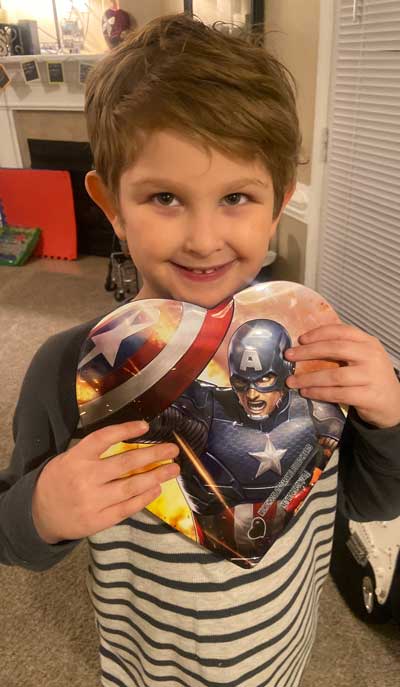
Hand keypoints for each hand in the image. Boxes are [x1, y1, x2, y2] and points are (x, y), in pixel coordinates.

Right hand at [32, 421, 179, 543]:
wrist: (39, 514)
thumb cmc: (59, 481)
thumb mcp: (68, 459)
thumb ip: (93, 453)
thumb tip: (129, 441)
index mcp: (76, 458)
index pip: (104, 438)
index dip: (125, 430)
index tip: (146, 425)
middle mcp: (85, 478)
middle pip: (125, 463)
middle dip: (153, 454)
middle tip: (172, 450)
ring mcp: (92, 501)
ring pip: (131, 486)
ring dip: (155, 476)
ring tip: (172, 469)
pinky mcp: (98, 520)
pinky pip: (126, 508)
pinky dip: (144, 498)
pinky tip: (156, 489)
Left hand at [284, 323, 399, 428]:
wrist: (394, 403)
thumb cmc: (371, 378)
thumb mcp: (363, 357)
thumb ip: (343, 349)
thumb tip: (306, 346)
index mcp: (368, 342)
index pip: (341, 331)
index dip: (319, 333)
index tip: (300, 339)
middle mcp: (371, 356)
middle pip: (335, 349)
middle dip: (308, 352)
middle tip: (289, 356)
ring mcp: (371, 376)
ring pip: (334, 375)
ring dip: (309, 378)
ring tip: (292, 381)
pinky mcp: (368, 396)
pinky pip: (338, 394)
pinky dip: (319, 393)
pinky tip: (306, 392)